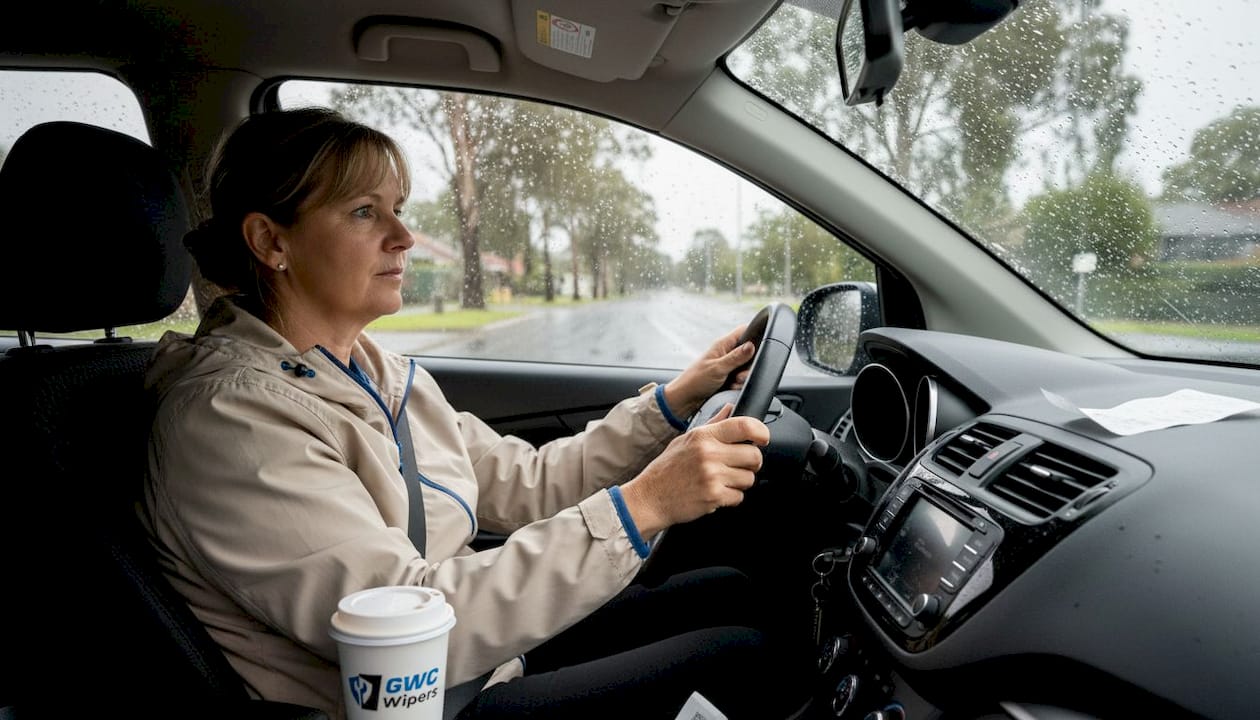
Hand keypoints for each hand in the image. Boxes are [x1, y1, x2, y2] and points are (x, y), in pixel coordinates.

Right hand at [618, 404, 769, 537]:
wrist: (649, 497)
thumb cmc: (666, 469)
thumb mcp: (686, 439)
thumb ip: (712, 424)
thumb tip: (730, 408)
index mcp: (703, 436)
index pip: (744, 425)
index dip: (761, 432)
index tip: (763, 438)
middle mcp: (709, 453)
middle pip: (754, 455)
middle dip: (751, 463)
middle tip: (739, 466)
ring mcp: (712, 475)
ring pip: (749, 478)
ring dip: (740, 482)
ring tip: (721, 481)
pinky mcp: (714, 496)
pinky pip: (739, 497)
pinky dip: (731, 498)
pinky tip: (715, 493)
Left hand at [662, 325, 755, 419]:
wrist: (685, 399)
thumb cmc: (695, 380)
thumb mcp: (718, 368)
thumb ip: (736, 357)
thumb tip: (752, 346)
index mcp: (722, 344)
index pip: (744, 331)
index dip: (754, 335)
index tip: (758, 349)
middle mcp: (726, 353)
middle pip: (749, 352)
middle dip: (748, 365)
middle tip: (739, 374)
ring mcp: (727, 365)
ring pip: (746, 368)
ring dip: (743, 377)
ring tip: (733, 382)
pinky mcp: (727, 377)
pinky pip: (741, 379)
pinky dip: (739, 384)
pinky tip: (731, 387)